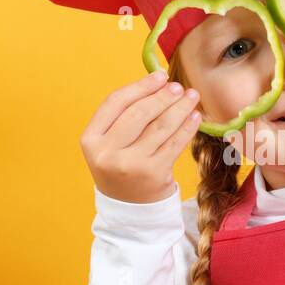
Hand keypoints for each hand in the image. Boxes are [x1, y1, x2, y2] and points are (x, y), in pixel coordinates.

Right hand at [81, 71, 201, 202]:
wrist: (129, 208)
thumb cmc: (121, 164)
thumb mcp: (110, 142)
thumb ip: (125, 114)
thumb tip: (159, 81)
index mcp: (91, 139)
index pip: (115, 102)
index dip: (140, 86)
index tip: (159, 76)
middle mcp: (107, 153)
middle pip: (138, 113)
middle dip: (162, 96)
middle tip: (178, 86)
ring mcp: (131, 165)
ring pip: (160, 127)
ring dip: (180, 108)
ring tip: (191, 97)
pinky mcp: (153, 174)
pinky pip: (174, 144)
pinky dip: (187, 128)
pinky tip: (194, 117)